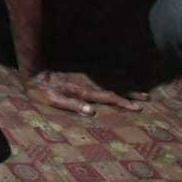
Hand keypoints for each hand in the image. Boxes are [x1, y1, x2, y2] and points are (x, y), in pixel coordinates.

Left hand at [22, 70, 145, 115]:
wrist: (33, 70)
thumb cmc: (42, 90)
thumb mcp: (53, 101)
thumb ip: (72, 105)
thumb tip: (91, 112)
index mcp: (83, 90)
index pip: (109, 97)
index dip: (124, 102)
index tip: (138, 107)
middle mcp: (87, 81)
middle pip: (114, 86)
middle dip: (131, 91)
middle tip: (147, 96)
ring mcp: (85, 73)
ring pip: (110, 77)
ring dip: (126, 81)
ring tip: (140, 85)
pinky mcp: (80, 68)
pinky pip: (101, 69)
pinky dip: (113, 70)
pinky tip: (121, 70)